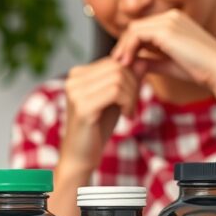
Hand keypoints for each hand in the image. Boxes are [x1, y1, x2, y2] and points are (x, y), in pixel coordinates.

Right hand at [62, 57, 147, 171]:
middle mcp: (73, 80)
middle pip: (118, 67)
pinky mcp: (83, 107)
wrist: (81, 156)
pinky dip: (128, 103)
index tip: (132, 97)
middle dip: (134, 85)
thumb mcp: (115, 99)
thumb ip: (127, 79)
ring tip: (129, 111)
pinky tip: (127, 116)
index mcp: (77, 75)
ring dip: (132, 96)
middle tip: (133, 105)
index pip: (114, 61)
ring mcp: (76, 92)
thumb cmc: (97, 127)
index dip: (131, 76)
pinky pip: (115, 92)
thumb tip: (142, 59)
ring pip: (119, 78)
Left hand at [110, 9, 215, 91]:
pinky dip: (128, 48)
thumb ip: (152, 61)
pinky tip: (127, 63)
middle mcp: (172, 16)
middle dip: (124, 45)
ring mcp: (169, 20)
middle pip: (136, 26)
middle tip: (117, 63)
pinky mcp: (166, 30)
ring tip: (121, 65)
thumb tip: (134, 64)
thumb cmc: (200, 71)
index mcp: (175, 22)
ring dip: (124, 47)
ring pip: (134, 29)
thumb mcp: (170, 64)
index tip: (124, 62)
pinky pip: (136, 34)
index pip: (144, 29)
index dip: (131, 44)